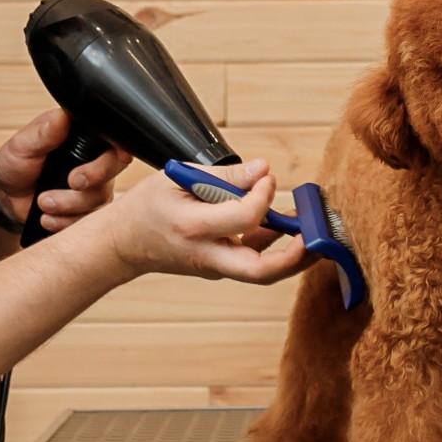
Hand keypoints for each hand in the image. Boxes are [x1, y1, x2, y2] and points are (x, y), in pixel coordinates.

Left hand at [0, 109, 131, 232]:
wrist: (6, 196)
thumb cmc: (16, 163)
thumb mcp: (23, 145)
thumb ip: (44, 132)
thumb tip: (63, 117)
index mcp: (82, 136)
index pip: (112, 138)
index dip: (116, 149)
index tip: (107, 159)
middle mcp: (94, 160)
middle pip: (115, 166)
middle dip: (95, 176)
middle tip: (71, 181)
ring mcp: (94, 186)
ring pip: (100, 197)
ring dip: (70, 204)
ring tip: (42, 203)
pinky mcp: (87, 210)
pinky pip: (89, 219)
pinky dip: (66, 221)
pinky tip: (47, 218)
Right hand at [92, 159, 311, 285]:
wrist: (123, 245)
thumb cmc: (147, 206)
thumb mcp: (178, 178)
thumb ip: (224, 176)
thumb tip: (264, 170)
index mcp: (191, 228)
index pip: (243, 217)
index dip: (263, 194)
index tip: (266, 177)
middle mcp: (206, 255)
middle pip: (261, 271)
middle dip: (297, 256)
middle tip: (319, 235)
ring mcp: (215, 268)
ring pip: (262, 272)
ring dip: (294, 252)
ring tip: (312, 225)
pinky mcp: (220, 269)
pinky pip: (253, 261)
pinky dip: (275, 246)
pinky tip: (286, 223)